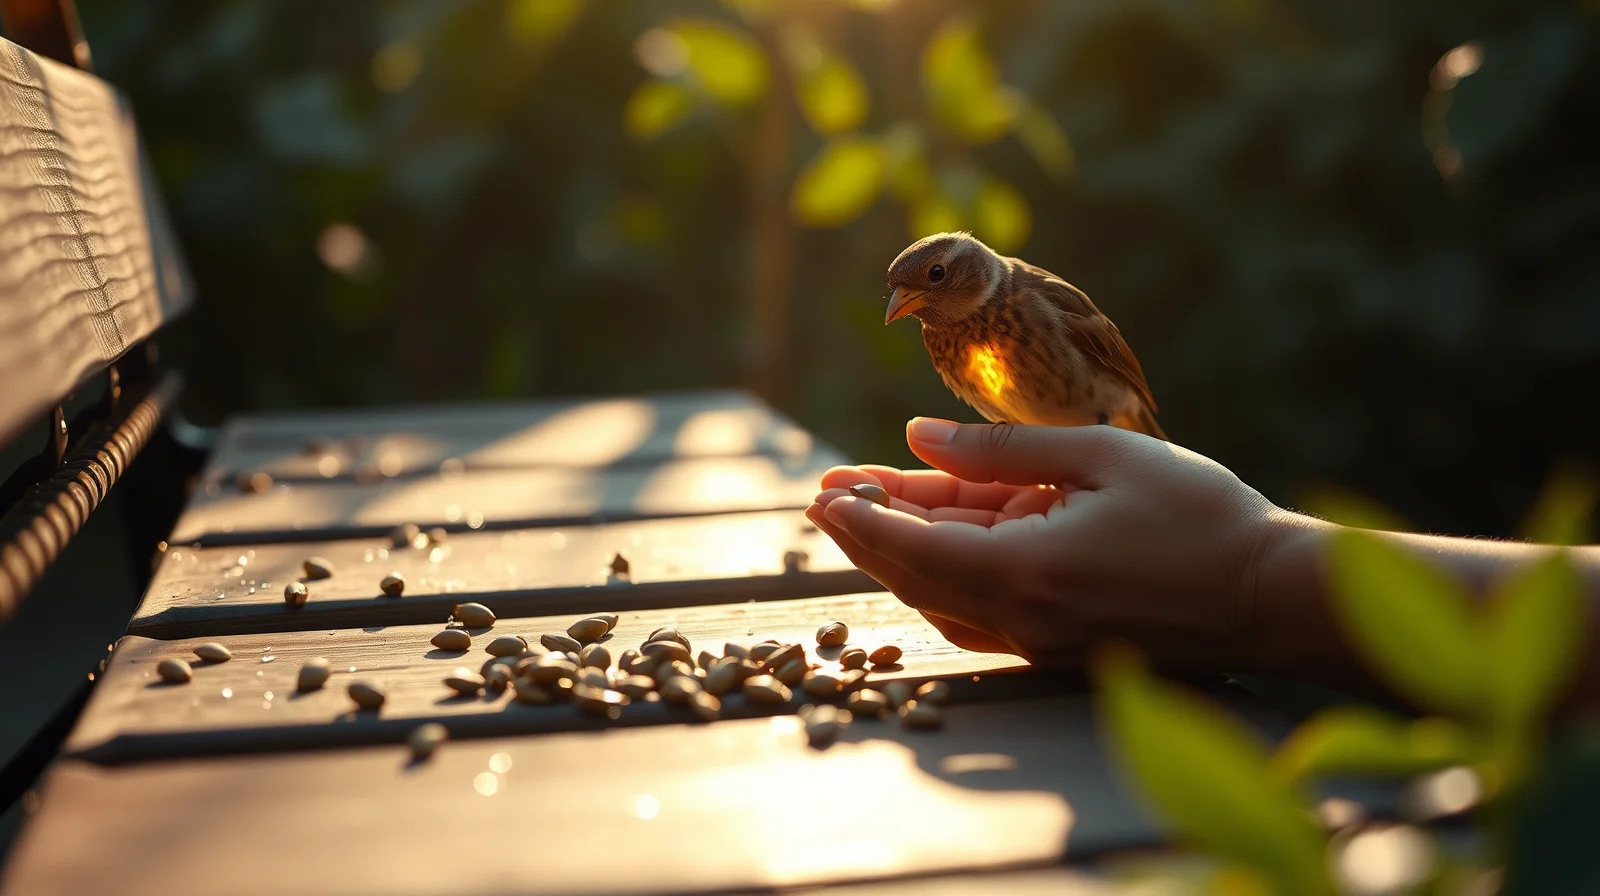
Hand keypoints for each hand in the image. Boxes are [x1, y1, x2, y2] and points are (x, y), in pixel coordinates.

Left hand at [805, 418, 1282, 670]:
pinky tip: (943, 524)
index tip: (821, 491)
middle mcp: (1022, 620)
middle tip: (824, 493)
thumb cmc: (1202, 517)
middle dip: (868, 531)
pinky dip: (956, 564)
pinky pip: (986, 605)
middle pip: (918, 575)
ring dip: (908, 546)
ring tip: (872, 499)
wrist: (1276, 598)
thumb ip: (1000, 448)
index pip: (912, 549)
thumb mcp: (1100, 457)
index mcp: (1026, 574)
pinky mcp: (1062, 644)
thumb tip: (917, 434)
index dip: (861, 520)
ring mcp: (1042, 640)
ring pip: (948, 592)